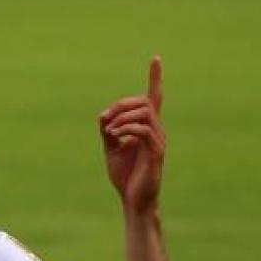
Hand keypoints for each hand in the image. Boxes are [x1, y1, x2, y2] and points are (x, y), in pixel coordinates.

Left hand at [99, 57, 164, 214]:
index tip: (156, 58)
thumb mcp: (111, 150)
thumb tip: (103, 116)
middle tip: (104, 120)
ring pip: (145, 113)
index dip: (155, 78)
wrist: (134, 201)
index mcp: (147, 128)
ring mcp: (157, 141)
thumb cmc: (125, 177)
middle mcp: (156, 131)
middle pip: (144, 102)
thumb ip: (108, 132)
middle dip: (122, 105)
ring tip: (108, 131)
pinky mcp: (155, 153)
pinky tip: (114, 136)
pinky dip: (127, 129)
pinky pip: (144, 131)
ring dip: (123, 117)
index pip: (153, 99)